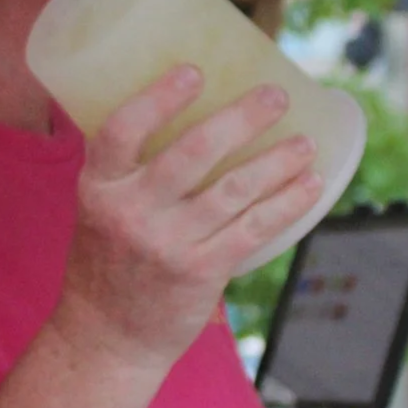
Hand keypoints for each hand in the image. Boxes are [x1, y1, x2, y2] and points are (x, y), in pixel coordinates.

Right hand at [60, 65, 323, 371]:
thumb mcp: (98, 209)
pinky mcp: (200, 272)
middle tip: (275, 96)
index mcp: (98, 188)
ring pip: (234, 190)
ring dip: (277, 161)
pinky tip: (309, 184)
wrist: (107, 335)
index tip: (194, 71)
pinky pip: (253, 229)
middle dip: (241, 119)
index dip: (158, 98)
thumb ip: (129, 170)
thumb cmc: (108, 260)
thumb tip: (191, 114)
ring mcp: (167, 244)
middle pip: (191, 154)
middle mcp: (131, 213)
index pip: (120, 131)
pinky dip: (286, 203)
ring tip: (306, 142)